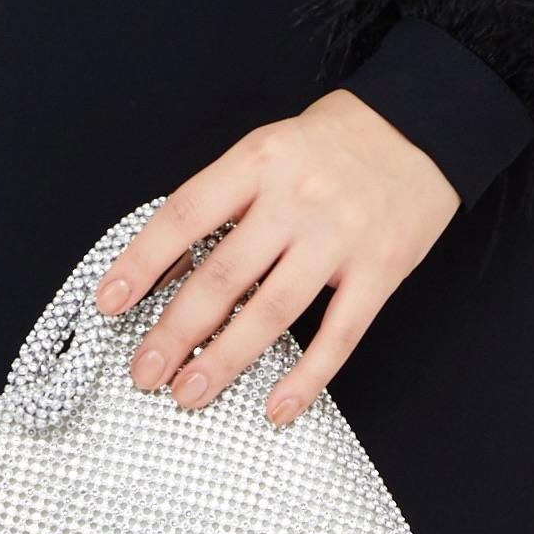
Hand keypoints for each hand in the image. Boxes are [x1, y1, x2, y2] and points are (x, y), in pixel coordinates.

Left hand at [91, 90, 461, 427]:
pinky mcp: (380, 271)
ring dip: (224, 360)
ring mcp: (339, 238)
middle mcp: (296, 199)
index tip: (109, 301)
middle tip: (143, 372)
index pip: (186, 214)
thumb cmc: (336, 139)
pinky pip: (338, 336)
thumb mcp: (271, 147)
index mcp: (259, 160)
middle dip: (175, 330)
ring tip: (189, 393)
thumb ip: (228, 199)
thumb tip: (172, 264)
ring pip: (271, 311)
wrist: (424, 124)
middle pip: (223, 276)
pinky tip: (276, 408)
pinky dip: (305, 378)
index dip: (143, 261)